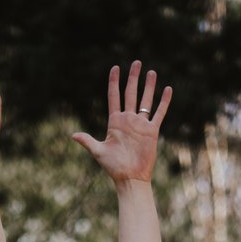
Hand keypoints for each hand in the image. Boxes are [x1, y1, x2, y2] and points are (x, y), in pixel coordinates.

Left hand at [72, 60, 171, 183]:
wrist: (130, 179)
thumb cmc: (114, 168)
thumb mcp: (99, 152)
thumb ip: (88, 141)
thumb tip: (73, 135)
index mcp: (115, 122)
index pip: (114, 97)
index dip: (114, 82)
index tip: (115, 68)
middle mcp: (128, 120)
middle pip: (130, 94)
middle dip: (133, 78)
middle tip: (136, 63)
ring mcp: (140, 125)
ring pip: (146, 100)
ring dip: (149, 86)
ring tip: (151, 72)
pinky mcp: (152, 131)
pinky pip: (159, 113)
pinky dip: (163, 102)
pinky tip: (167, 89)